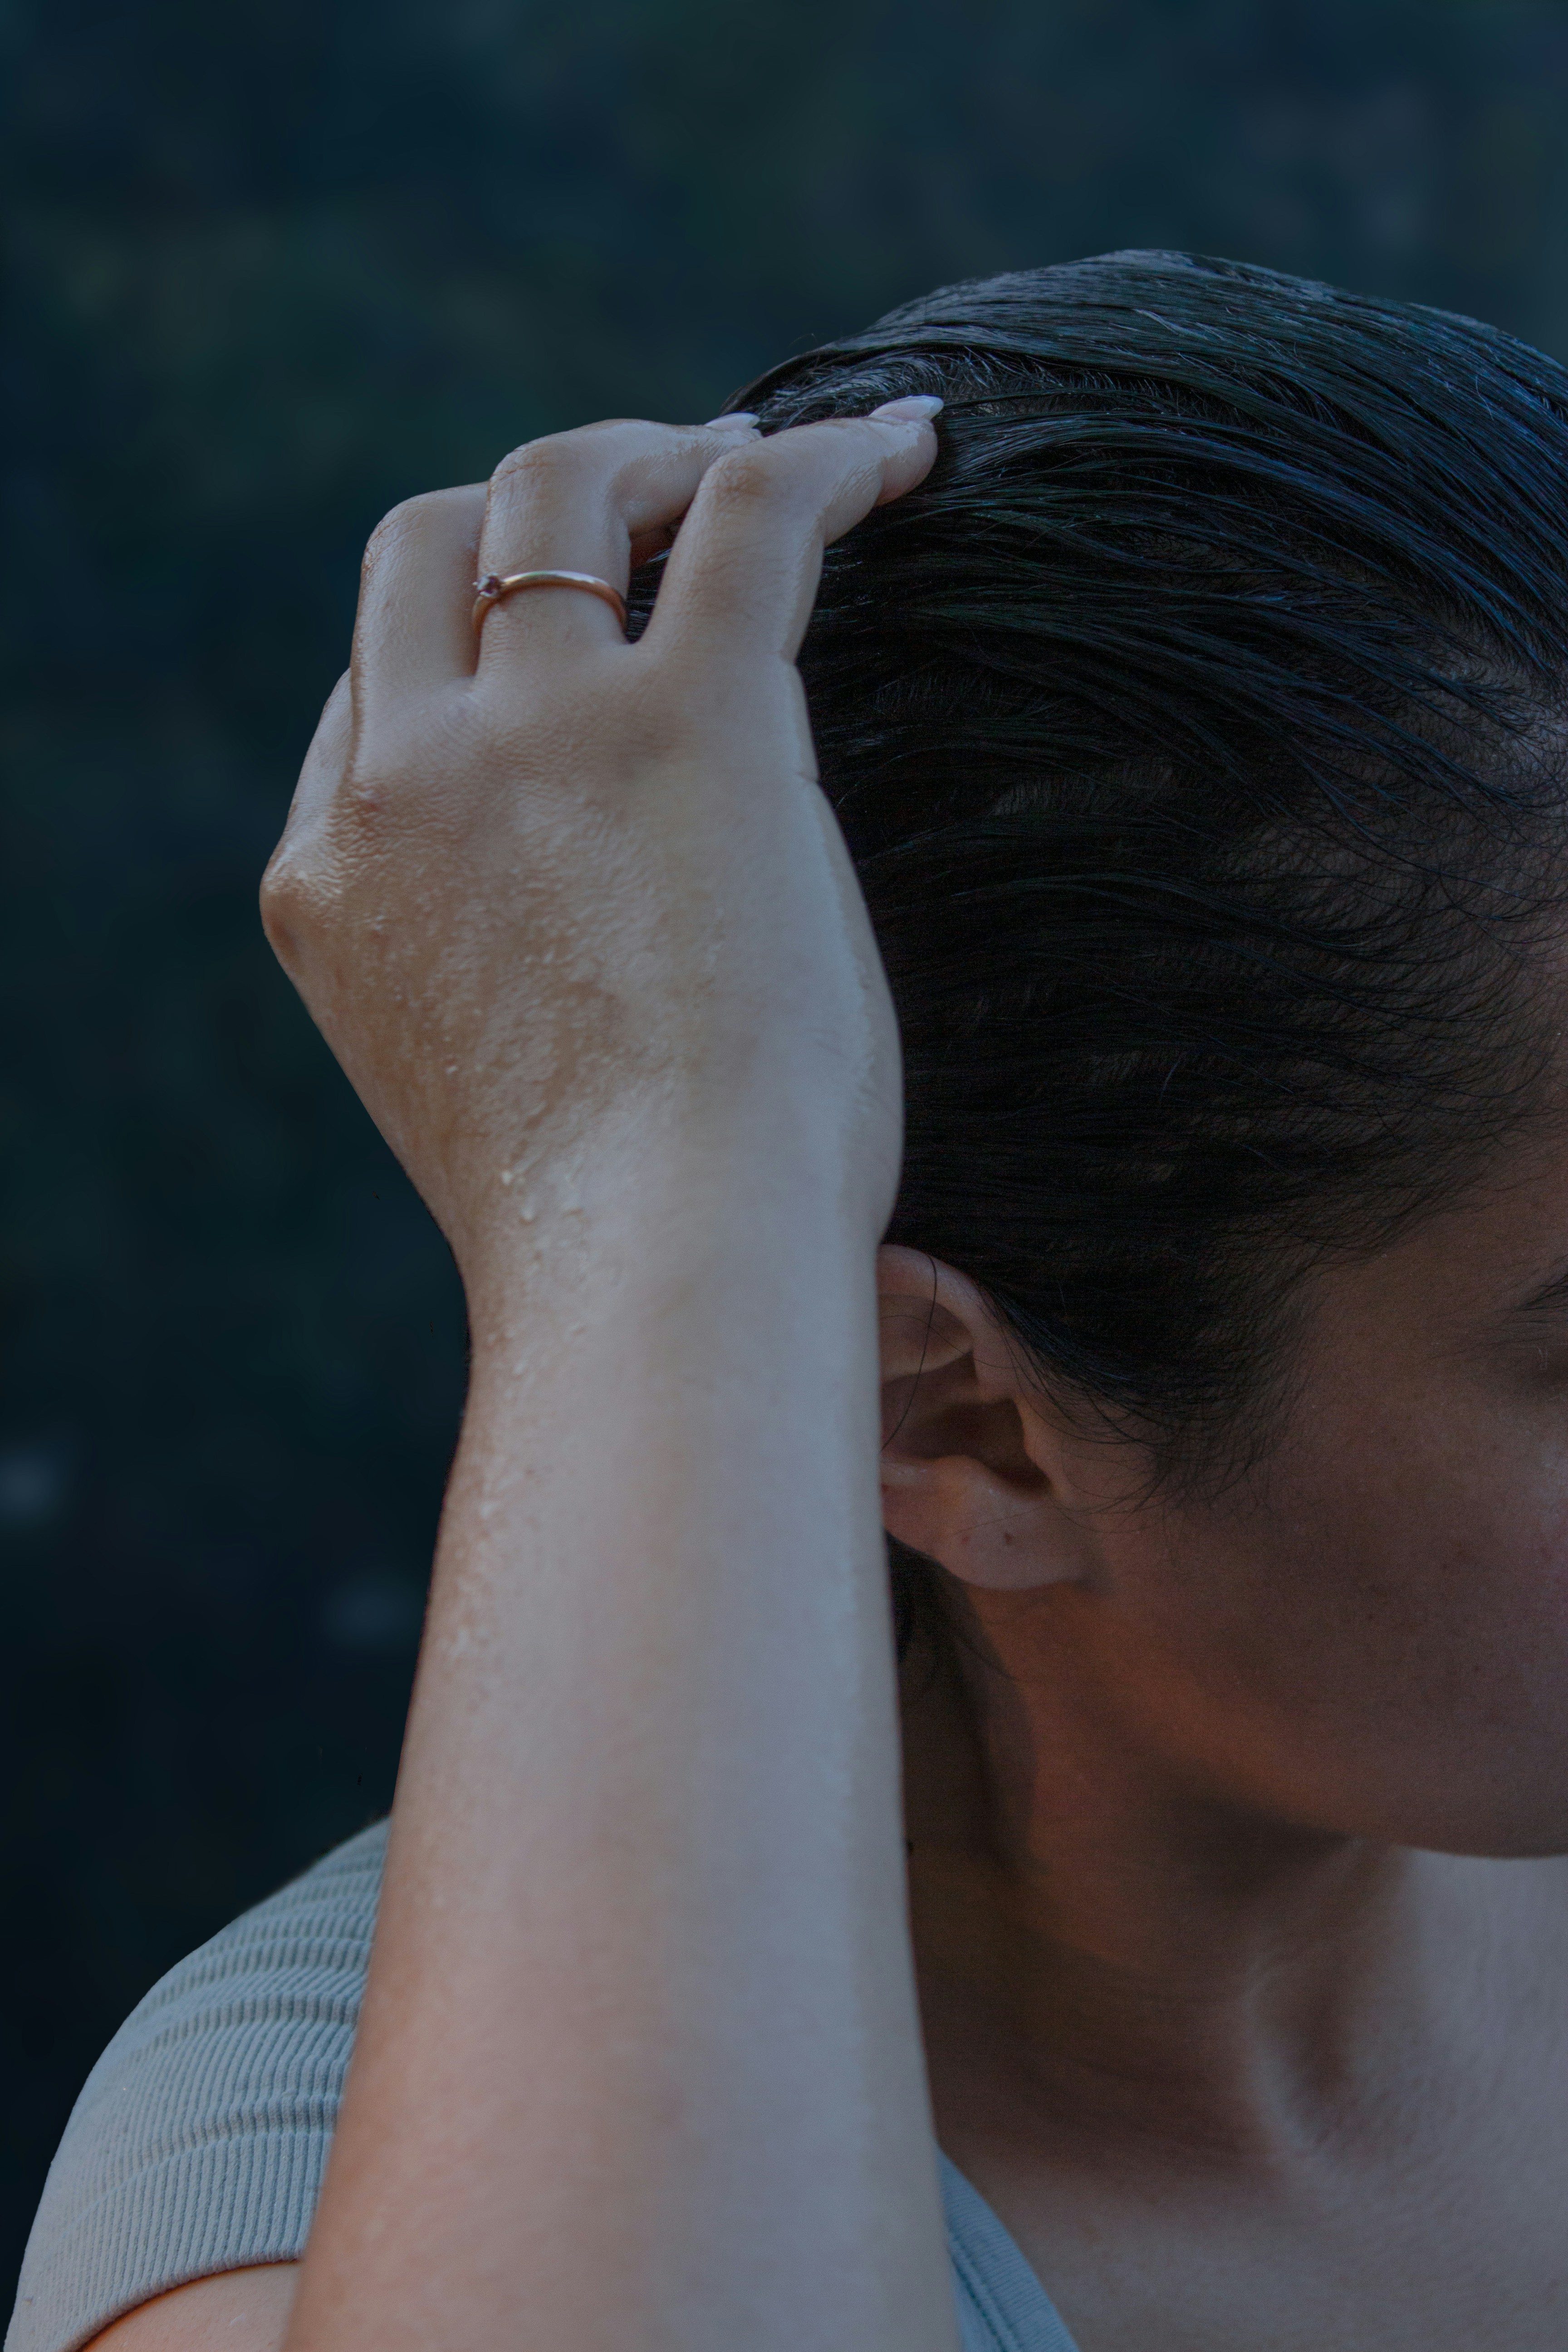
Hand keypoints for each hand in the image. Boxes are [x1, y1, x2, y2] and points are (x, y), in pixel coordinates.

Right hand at [260, 404, 939, 1278]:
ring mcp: (527, 733)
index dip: (477, 640)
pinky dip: (824, 462)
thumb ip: (479, 966)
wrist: (660, 1274)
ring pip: (562, 492)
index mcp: (330, 878)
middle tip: (659, 495)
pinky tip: (902, 450)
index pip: (377, 686)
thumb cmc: (613, 1232)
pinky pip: (748, 516)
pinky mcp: (685, 714)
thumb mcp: (481, 1082)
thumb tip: (586, 937)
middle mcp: (401, 779)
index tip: (577, 634)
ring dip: (655, 455)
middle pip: (430, 545)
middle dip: (537, 503)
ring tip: (757, 458)